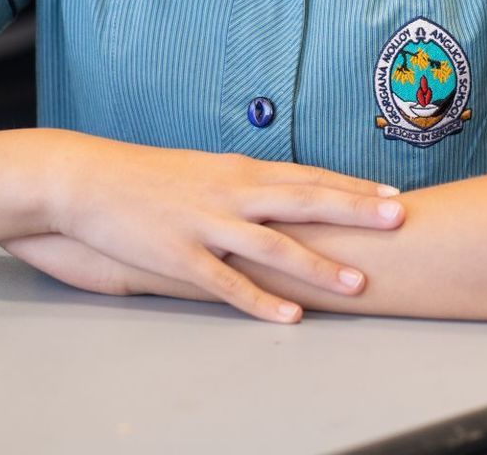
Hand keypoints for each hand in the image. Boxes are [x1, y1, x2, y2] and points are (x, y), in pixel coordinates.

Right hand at [38, 135, 405, 321]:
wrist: (86, 179)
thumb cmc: (147, 176)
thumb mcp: (205, 169)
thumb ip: (245, 181)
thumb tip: (283, 190)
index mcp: (240, 169)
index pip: (309, 175)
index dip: (353, 185)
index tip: (393, 193)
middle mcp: (232, 193)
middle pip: (305, 200)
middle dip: (356, 210)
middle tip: (401, 218)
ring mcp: (207, 224)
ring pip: (274, 246)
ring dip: (319, 265)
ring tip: (358, 282)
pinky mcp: (179, 256)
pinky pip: (228, 284)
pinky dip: (262, 301)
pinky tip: (291, 318)